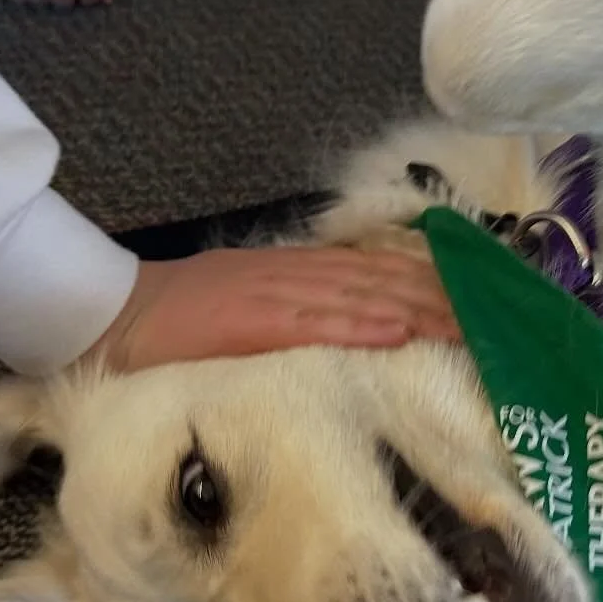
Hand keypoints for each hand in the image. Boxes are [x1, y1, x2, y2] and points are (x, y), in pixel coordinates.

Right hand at [84, 246, 462, 373]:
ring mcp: (273, 293)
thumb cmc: (176, 323)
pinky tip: (398, 328)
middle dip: (438, 296)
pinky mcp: (251, 319)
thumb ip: (295, 316)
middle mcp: (292, 274)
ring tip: (465, 323)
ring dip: (417, 308)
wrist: (110, 314)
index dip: (426, 282)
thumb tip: (349, 329)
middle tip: (492, 314)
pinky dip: (360, 323)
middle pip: (380, 278)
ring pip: (360, 294)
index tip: (472, 298)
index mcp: (293, 272)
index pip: (374, 273)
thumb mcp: (245, 309)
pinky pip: (314, 320)